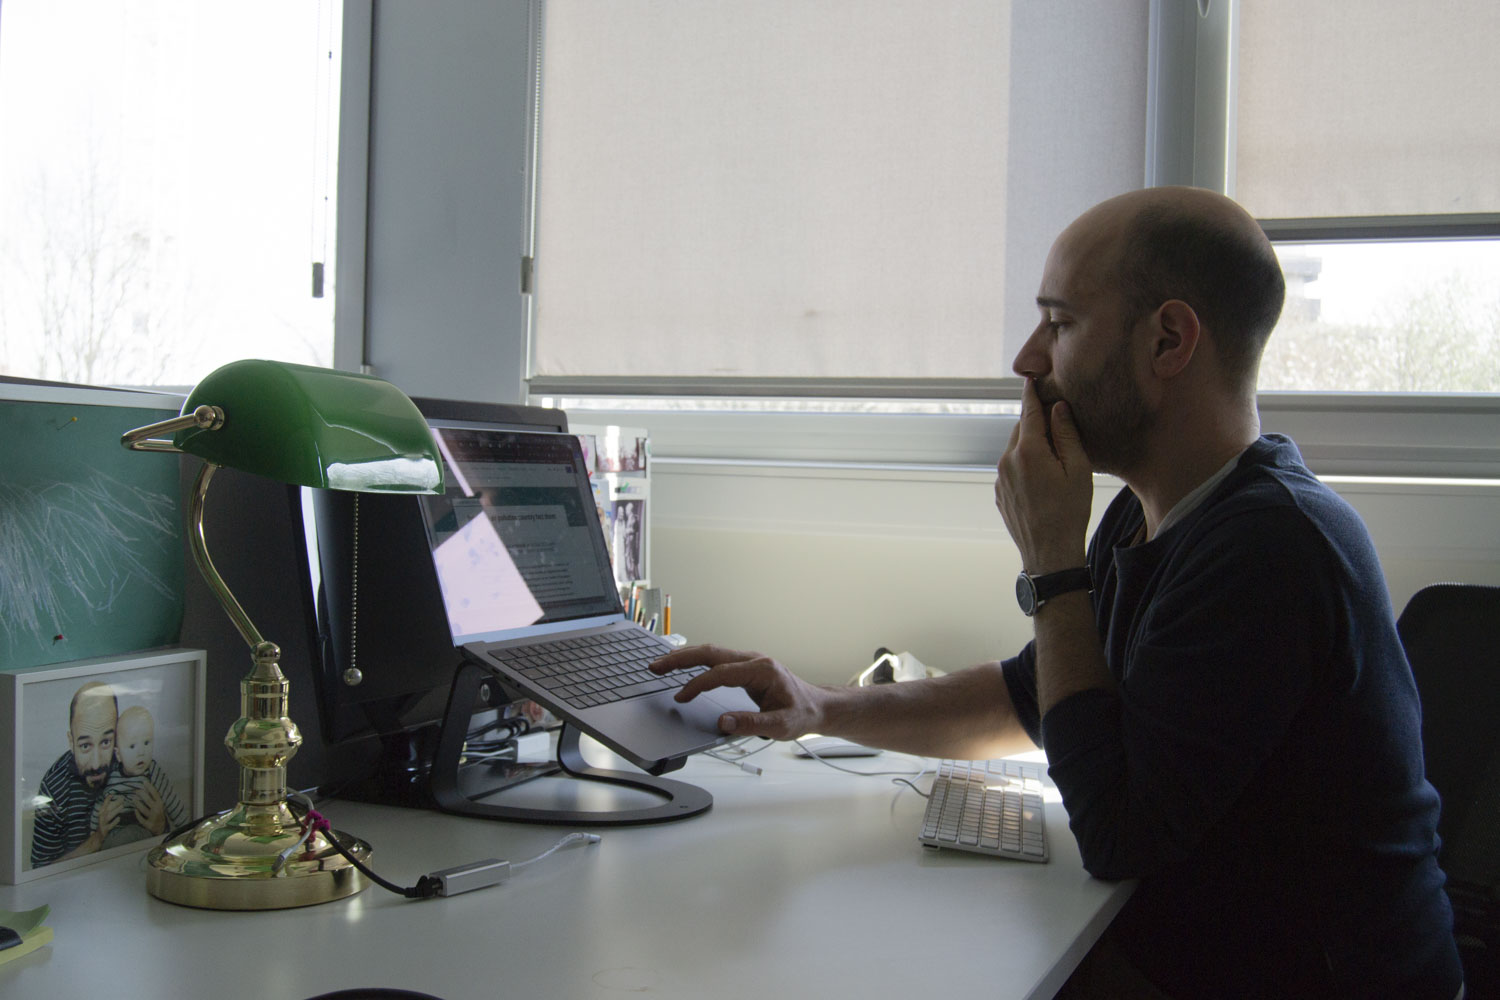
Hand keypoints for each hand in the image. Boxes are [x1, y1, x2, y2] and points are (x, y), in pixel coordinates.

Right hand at [97, 793, 124, 838]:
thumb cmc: (103, 824)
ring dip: (115, 811)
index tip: (111, 795)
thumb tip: (114, 801)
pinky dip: (114, 822)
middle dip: (115, 804)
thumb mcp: (105, 816)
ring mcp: (102, 824)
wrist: (98, 837)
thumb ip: (108, 809)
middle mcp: (100, 818)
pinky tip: (119, 818)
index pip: (103, 806)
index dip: (106, 801)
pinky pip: (110, 826)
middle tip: (122, 799)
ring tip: (122, 806)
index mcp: (100, 814)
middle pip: (107, 810)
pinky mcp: (105, 830)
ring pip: (109, 817)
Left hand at [134, 779, 166, 834]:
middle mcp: (157, 810)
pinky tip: (135, 810)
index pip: (155, 794)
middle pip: (148, 800)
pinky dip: (138, 814)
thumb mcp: (159, 805)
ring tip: (133, 798)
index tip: (144, 782)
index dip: (150, 787)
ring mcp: (153, 818)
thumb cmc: (158, 813)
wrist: (160, 827)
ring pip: (143, 809)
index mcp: (160, 804)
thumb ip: (154, 798)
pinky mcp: (148, 824)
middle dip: (141, 794)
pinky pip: (141, 818)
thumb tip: (146, 787)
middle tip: (136, 790)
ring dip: (137, 803)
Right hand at [651, 644, 825, 738]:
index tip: (681, 697)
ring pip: (711, 652)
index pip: (722, 673)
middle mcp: (753, 660)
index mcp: (762, 670)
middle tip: (655, 666)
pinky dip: (695, 661)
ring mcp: (748, 661)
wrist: (816, 706)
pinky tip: (681, 666)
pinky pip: (715, 659)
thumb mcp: (781, 725)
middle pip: (710, 652)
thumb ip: (752, 724)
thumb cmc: (801, 714)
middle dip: (681, 658)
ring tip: (660, 665)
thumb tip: (722, 722)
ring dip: (685, 657)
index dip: (698, 685)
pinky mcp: (744, 667)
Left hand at [995, 378, 1092, 572]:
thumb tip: (1057, 408)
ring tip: (1054, 460)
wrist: (1049, 553)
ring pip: (1015, 449)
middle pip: (1021, 429)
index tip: (1031, 380)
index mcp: (1028, 451)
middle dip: (1037, 424)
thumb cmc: (1070, 512)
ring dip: (1031, 446)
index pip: (1028, 411)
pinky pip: (1011, 468)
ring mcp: (1000, 478)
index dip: (1032, 394)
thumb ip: (1066, 434)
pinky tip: (1043, 480)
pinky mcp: (999, 492)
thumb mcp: (1078, 470)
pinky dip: (1024, 465)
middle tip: (1058, 426)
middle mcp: (1007, 461)